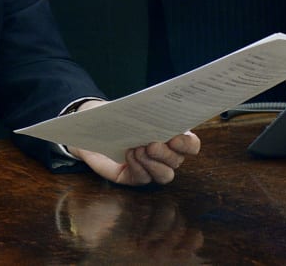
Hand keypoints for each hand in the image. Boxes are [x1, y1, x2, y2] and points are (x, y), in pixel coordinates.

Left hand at [68, 101, 200, 184]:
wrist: (94, 128)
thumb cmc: (119, 116)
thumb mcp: (133, 110)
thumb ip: (147, 112)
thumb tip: (157, 108)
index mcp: (172, 136)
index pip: (191, 145)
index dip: (187, 144)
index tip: (175, 138)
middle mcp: (165, 155)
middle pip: (177, 161)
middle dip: (165, 153)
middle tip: (152, 144)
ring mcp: (151, 168)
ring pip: (165, 175)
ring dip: (153, 164)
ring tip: (139, 150)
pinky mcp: (135, 177)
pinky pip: (143, 178)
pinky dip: (137, 167)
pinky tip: (129, 154)